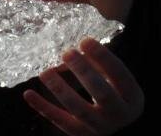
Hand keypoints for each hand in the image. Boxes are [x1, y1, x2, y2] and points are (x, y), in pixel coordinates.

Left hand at [23, 38, 143, 135]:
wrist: (112, 120)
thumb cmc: (110, 87)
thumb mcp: (112, 75)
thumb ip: (98, 59)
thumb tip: (74, 35)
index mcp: (132, 97)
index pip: (120, 74)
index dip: (103, 57)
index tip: (84, 40)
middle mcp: (119, 115)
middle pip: (102, 93)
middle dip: (84, 72)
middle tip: (67, 52)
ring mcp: (99, 127)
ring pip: (79, 110)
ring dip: (61, 90)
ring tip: (45, 72)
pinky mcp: (79, 133)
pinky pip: (59, 120)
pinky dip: (43, 107)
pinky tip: (28, 93)